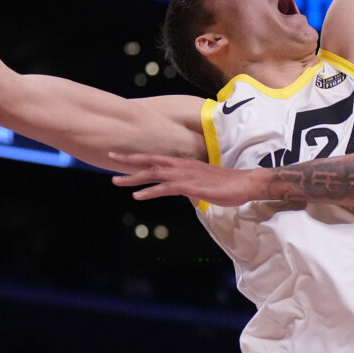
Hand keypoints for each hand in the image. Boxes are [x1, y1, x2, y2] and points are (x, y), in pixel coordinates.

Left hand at [110, 151, 265, 205]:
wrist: (244, 183)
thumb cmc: (227, 184)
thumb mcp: (203, 183)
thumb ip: (190, 185)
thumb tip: (184, 191)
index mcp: (184, 163)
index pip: (156, 157)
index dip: (138, 156)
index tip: (121, 155)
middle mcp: (181, 165)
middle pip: (150, 160)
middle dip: (129, 159)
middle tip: (109, 156)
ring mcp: (185, 175)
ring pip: (154, 173)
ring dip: (133, 177)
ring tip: (115, 181)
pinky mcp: (189, 186)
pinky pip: (165, 188)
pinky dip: (150, 191)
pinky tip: (137, 196)